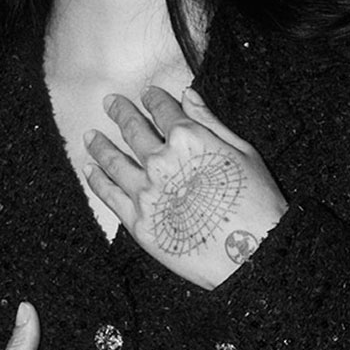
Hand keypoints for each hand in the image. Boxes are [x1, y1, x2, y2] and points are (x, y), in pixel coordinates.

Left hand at [85, 85, 285, 288]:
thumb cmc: (258, 205)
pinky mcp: (138, 222)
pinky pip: (109, 195)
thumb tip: (187, 95)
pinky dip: (97, 179)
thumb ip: (210, 122)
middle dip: (120, 111)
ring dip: (100, 145)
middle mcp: (160, 161)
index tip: (147, 94)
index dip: (153, 98)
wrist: (253, 255)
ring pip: (113, 160)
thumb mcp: (243, 152)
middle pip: (133, 129)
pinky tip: (91, 169)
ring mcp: (145, 192)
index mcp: (188, 138)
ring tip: (91, 136)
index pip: (163, 109)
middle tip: (110, 102)